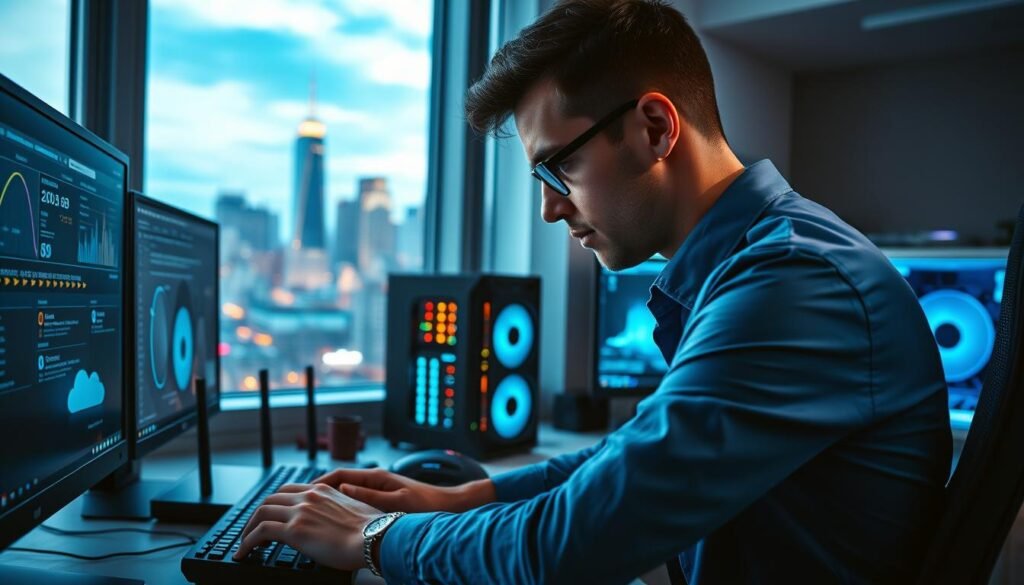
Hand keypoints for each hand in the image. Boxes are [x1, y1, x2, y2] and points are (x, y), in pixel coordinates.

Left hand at [232, 482, 381, 570]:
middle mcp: (308, 496)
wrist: (375, 537)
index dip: (275, 504)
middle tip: (253, 530)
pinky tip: (244, 552)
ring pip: (261, 513)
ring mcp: (300, 512)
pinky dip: (247, 542)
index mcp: (322, 490)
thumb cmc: (371, 530)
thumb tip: (332, 521)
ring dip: (249, 529)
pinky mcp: (294, 530)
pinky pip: (260, 532)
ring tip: (245, 543)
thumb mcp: (352, 509)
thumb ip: (336, 509)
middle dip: (258, 515)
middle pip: (271, 500)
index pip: (288, 491)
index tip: (270, 516)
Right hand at [313, 468, 495, 512]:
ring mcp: (377, 489)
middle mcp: (374, 480)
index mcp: (375, 477)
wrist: (449, 507)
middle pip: (338, 483)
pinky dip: (342, 507)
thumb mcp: (396, 502)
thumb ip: (368, 496)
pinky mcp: (382, 499)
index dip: (318, 483)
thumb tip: (342, 491)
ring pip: (345, 492)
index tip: (304, 493)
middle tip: (300, 503)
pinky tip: (336, 519)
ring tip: (312, 512)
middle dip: (319, 491)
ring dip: (329, 499)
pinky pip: (355, 501)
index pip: (338, 476)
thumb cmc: (427, 504)